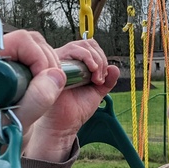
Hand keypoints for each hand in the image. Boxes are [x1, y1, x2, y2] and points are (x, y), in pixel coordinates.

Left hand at [0, 30, 71, 167]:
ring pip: (30, 48)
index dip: (40, 57)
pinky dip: (40, 70)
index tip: (47, 81)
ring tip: (47, 89)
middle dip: (46, 61)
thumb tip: (57, 75)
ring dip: (45, 65)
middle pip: (27, 41)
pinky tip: (41, 88)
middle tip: (51, 86)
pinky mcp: (0, 69)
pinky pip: (27, 59)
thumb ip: (37, 99)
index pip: (20, 41)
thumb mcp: (17, 121)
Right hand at [22, 38, 118, 161]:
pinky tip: (91, 74)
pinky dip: (85, 58)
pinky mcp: (54, 66)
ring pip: (78, 46)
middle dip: (100, 58)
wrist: (66, 124)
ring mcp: (58, 63)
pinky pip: (69, 52)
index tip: (103, 77)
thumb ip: (107, 80)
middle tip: (100, 78)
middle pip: (86, 43)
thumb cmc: (78, 108)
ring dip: (94, 59)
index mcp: (75, 65)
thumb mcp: (98, 91)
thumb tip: (115, 67)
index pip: (90, 47)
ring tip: (96, 78)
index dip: (101, 57)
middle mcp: (66, 61)